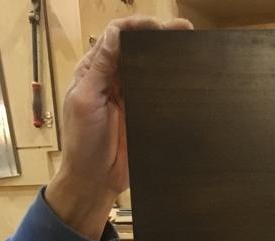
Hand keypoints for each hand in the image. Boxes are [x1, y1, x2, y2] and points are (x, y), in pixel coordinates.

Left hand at [45, 15, 192, 240]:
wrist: (94, 181)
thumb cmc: (83, 142)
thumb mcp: (86, 100)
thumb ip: (100, 68)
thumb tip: (115, 33)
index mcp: (94, 71)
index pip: (116, 38)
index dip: (135, 27)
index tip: (157, 26)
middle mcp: (113, 80)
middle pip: (136, 50)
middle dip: (158, 37)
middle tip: (184, 30)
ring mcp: (130, 99)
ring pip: (150, 70)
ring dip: (168, 58)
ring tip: (191, 47)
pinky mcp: (144, 117)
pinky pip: (158, 96)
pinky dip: (171, 85)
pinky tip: (186, 78)